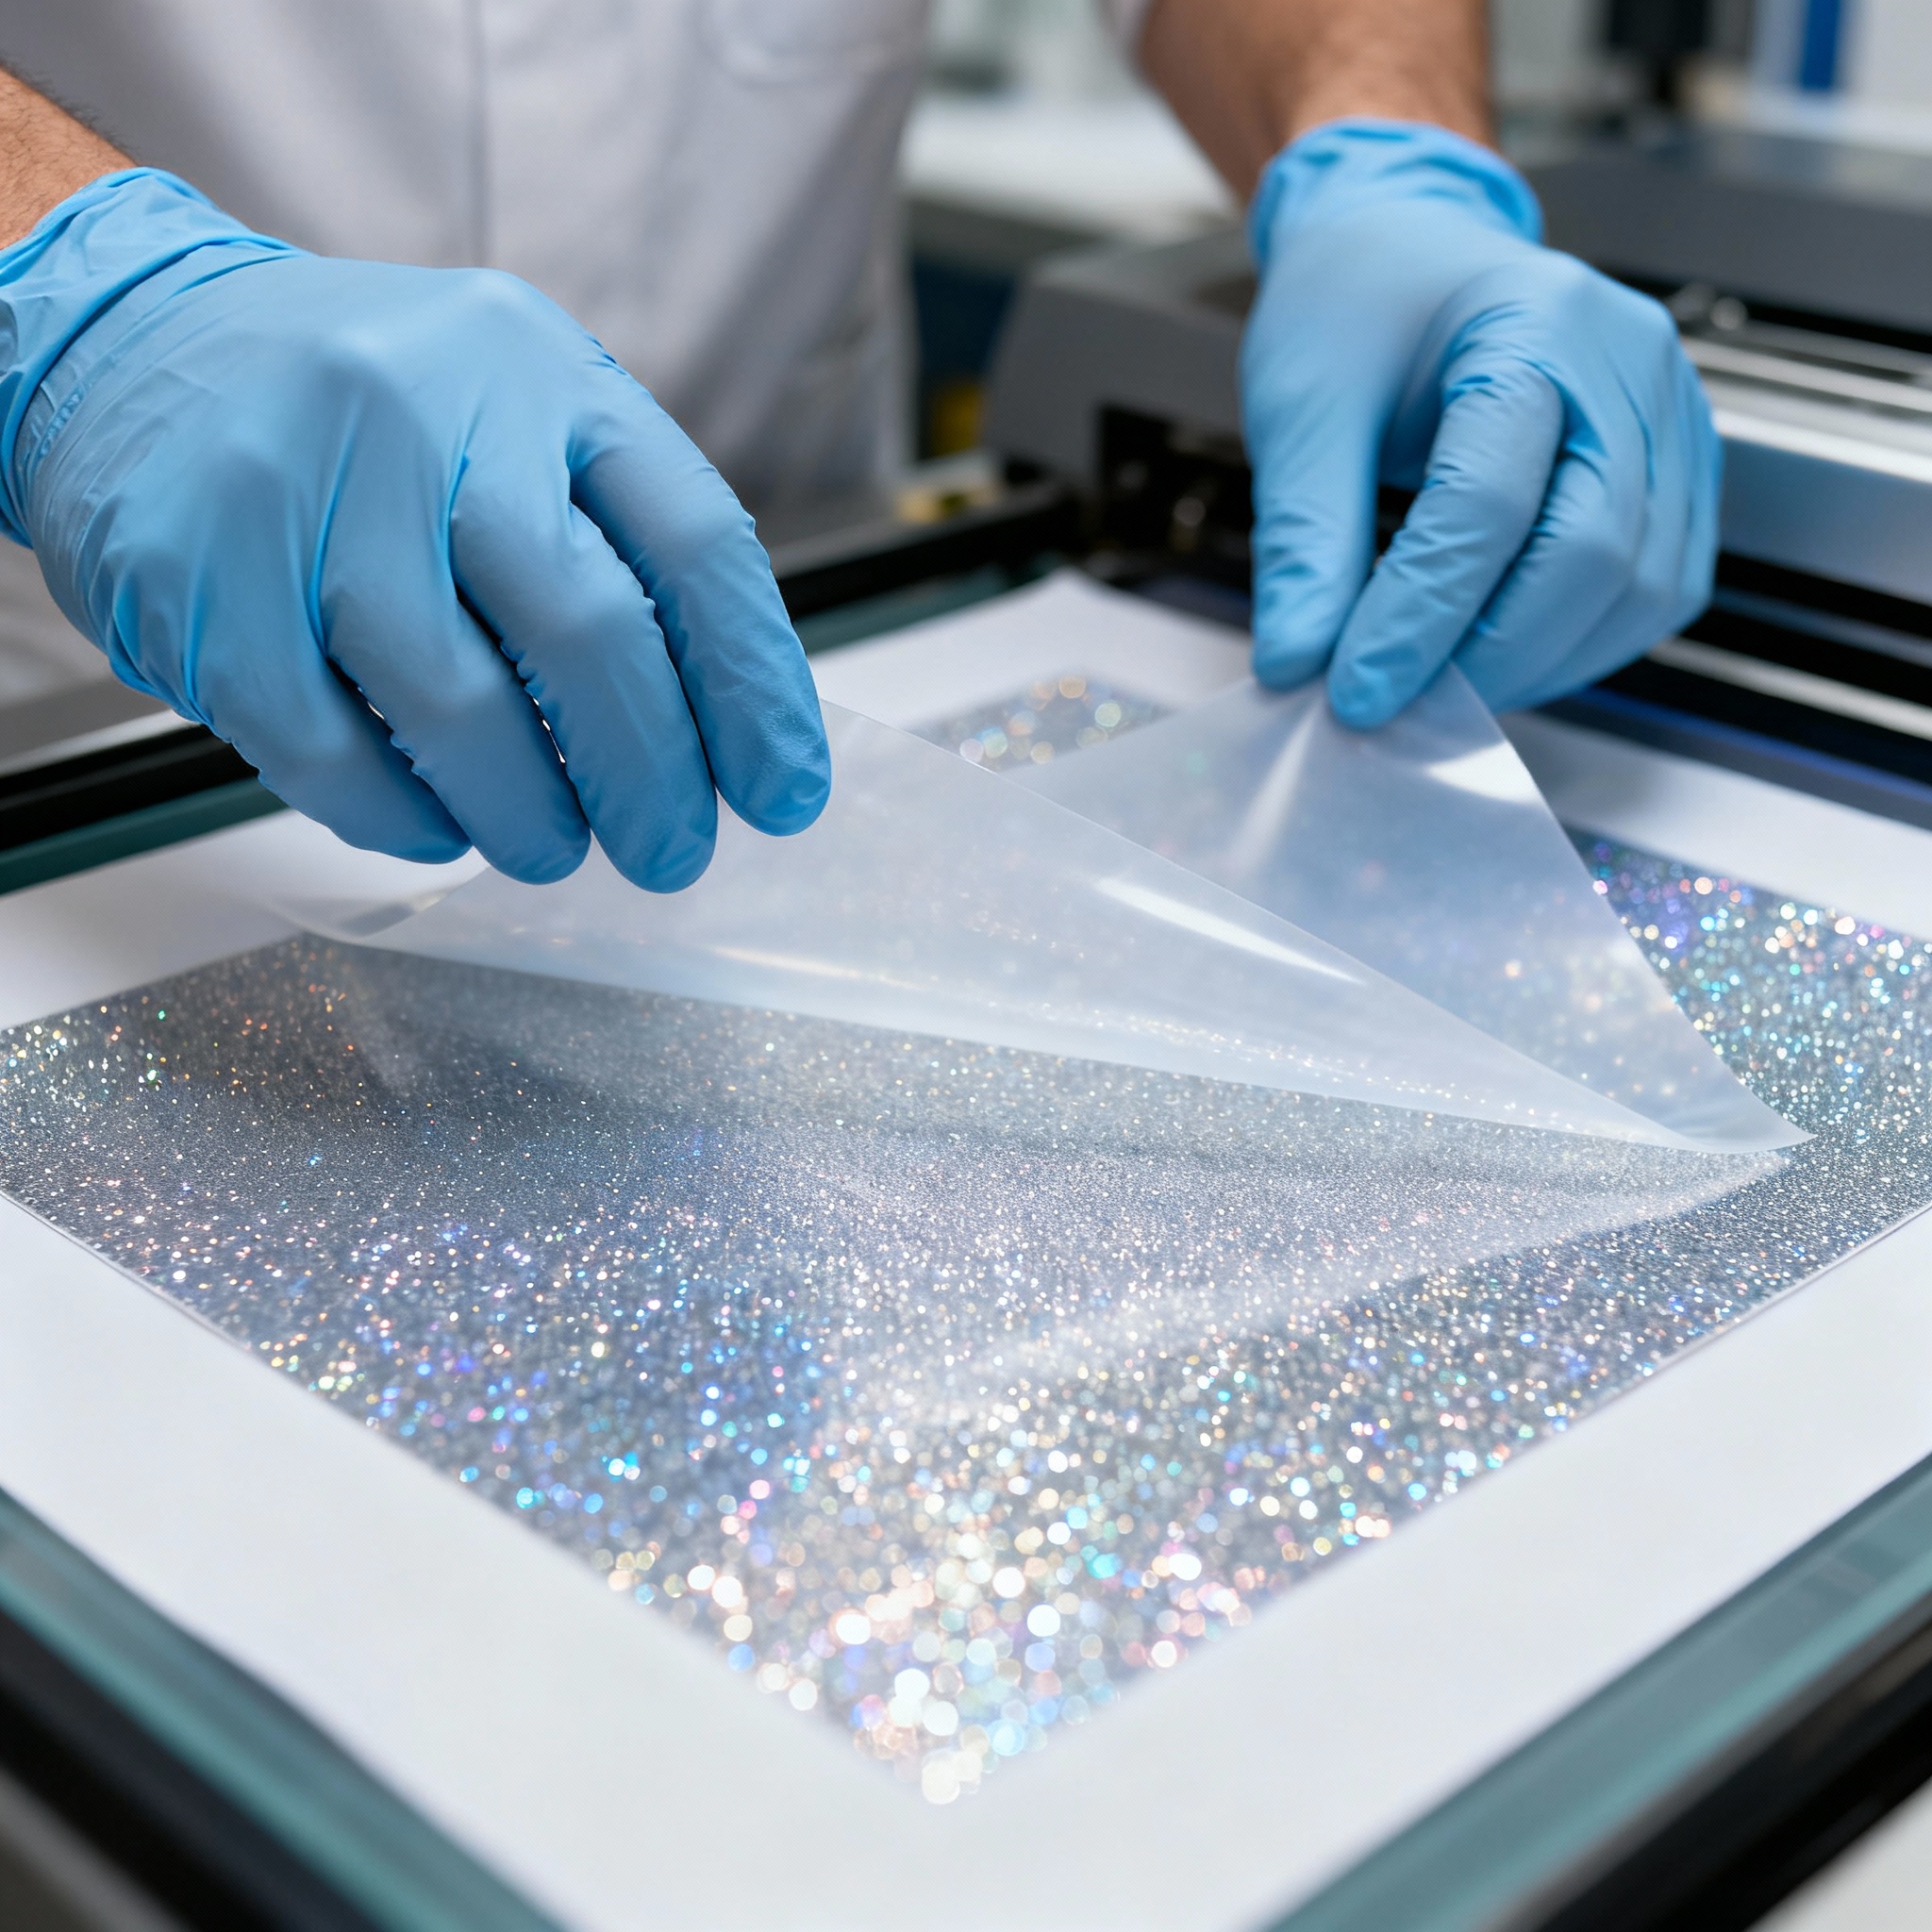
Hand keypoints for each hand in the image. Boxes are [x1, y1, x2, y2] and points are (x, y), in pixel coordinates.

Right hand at [0, 169, 829, 888]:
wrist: (133, 340)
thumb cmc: (365, 414)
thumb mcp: (514, 415)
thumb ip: (610, 541)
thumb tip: (713, 733)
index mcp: (542, 373)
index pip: (696, 545)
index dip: (755, 690)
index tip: (782, 792)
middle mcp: (433, 409)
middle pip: (591, 632)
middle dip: (651, 777)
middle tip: (670, 850)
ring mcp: (308, 486)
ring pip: (461, 707)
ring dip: (528, 815)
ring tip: (551, 848)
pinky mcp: (202, 575)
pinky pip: (330, 750)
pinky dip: (402, 818)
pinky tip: (438, 828)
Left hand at [1241, 119, 1720, 725]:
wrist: (1403, 248)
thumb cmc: (1357, 305)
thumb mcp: (1301, 407)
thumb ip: (1303, 541)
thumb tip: (1301, 660)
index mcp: (1532, 322)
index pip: (1490, 501)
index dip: (1421, 616)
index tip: (1353, 688)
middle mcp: (1628, 363)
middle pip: (1592, 553)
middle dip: (1489, 653)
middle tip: (1397, 700)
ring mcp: (1671, 415)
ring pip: (1640, 588)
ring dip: (1538, 663)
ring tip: (1439, 681)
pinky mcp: (1678, 469)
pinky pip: (1658, 590)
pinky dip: (1581, 645)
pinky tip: (1501, 652)